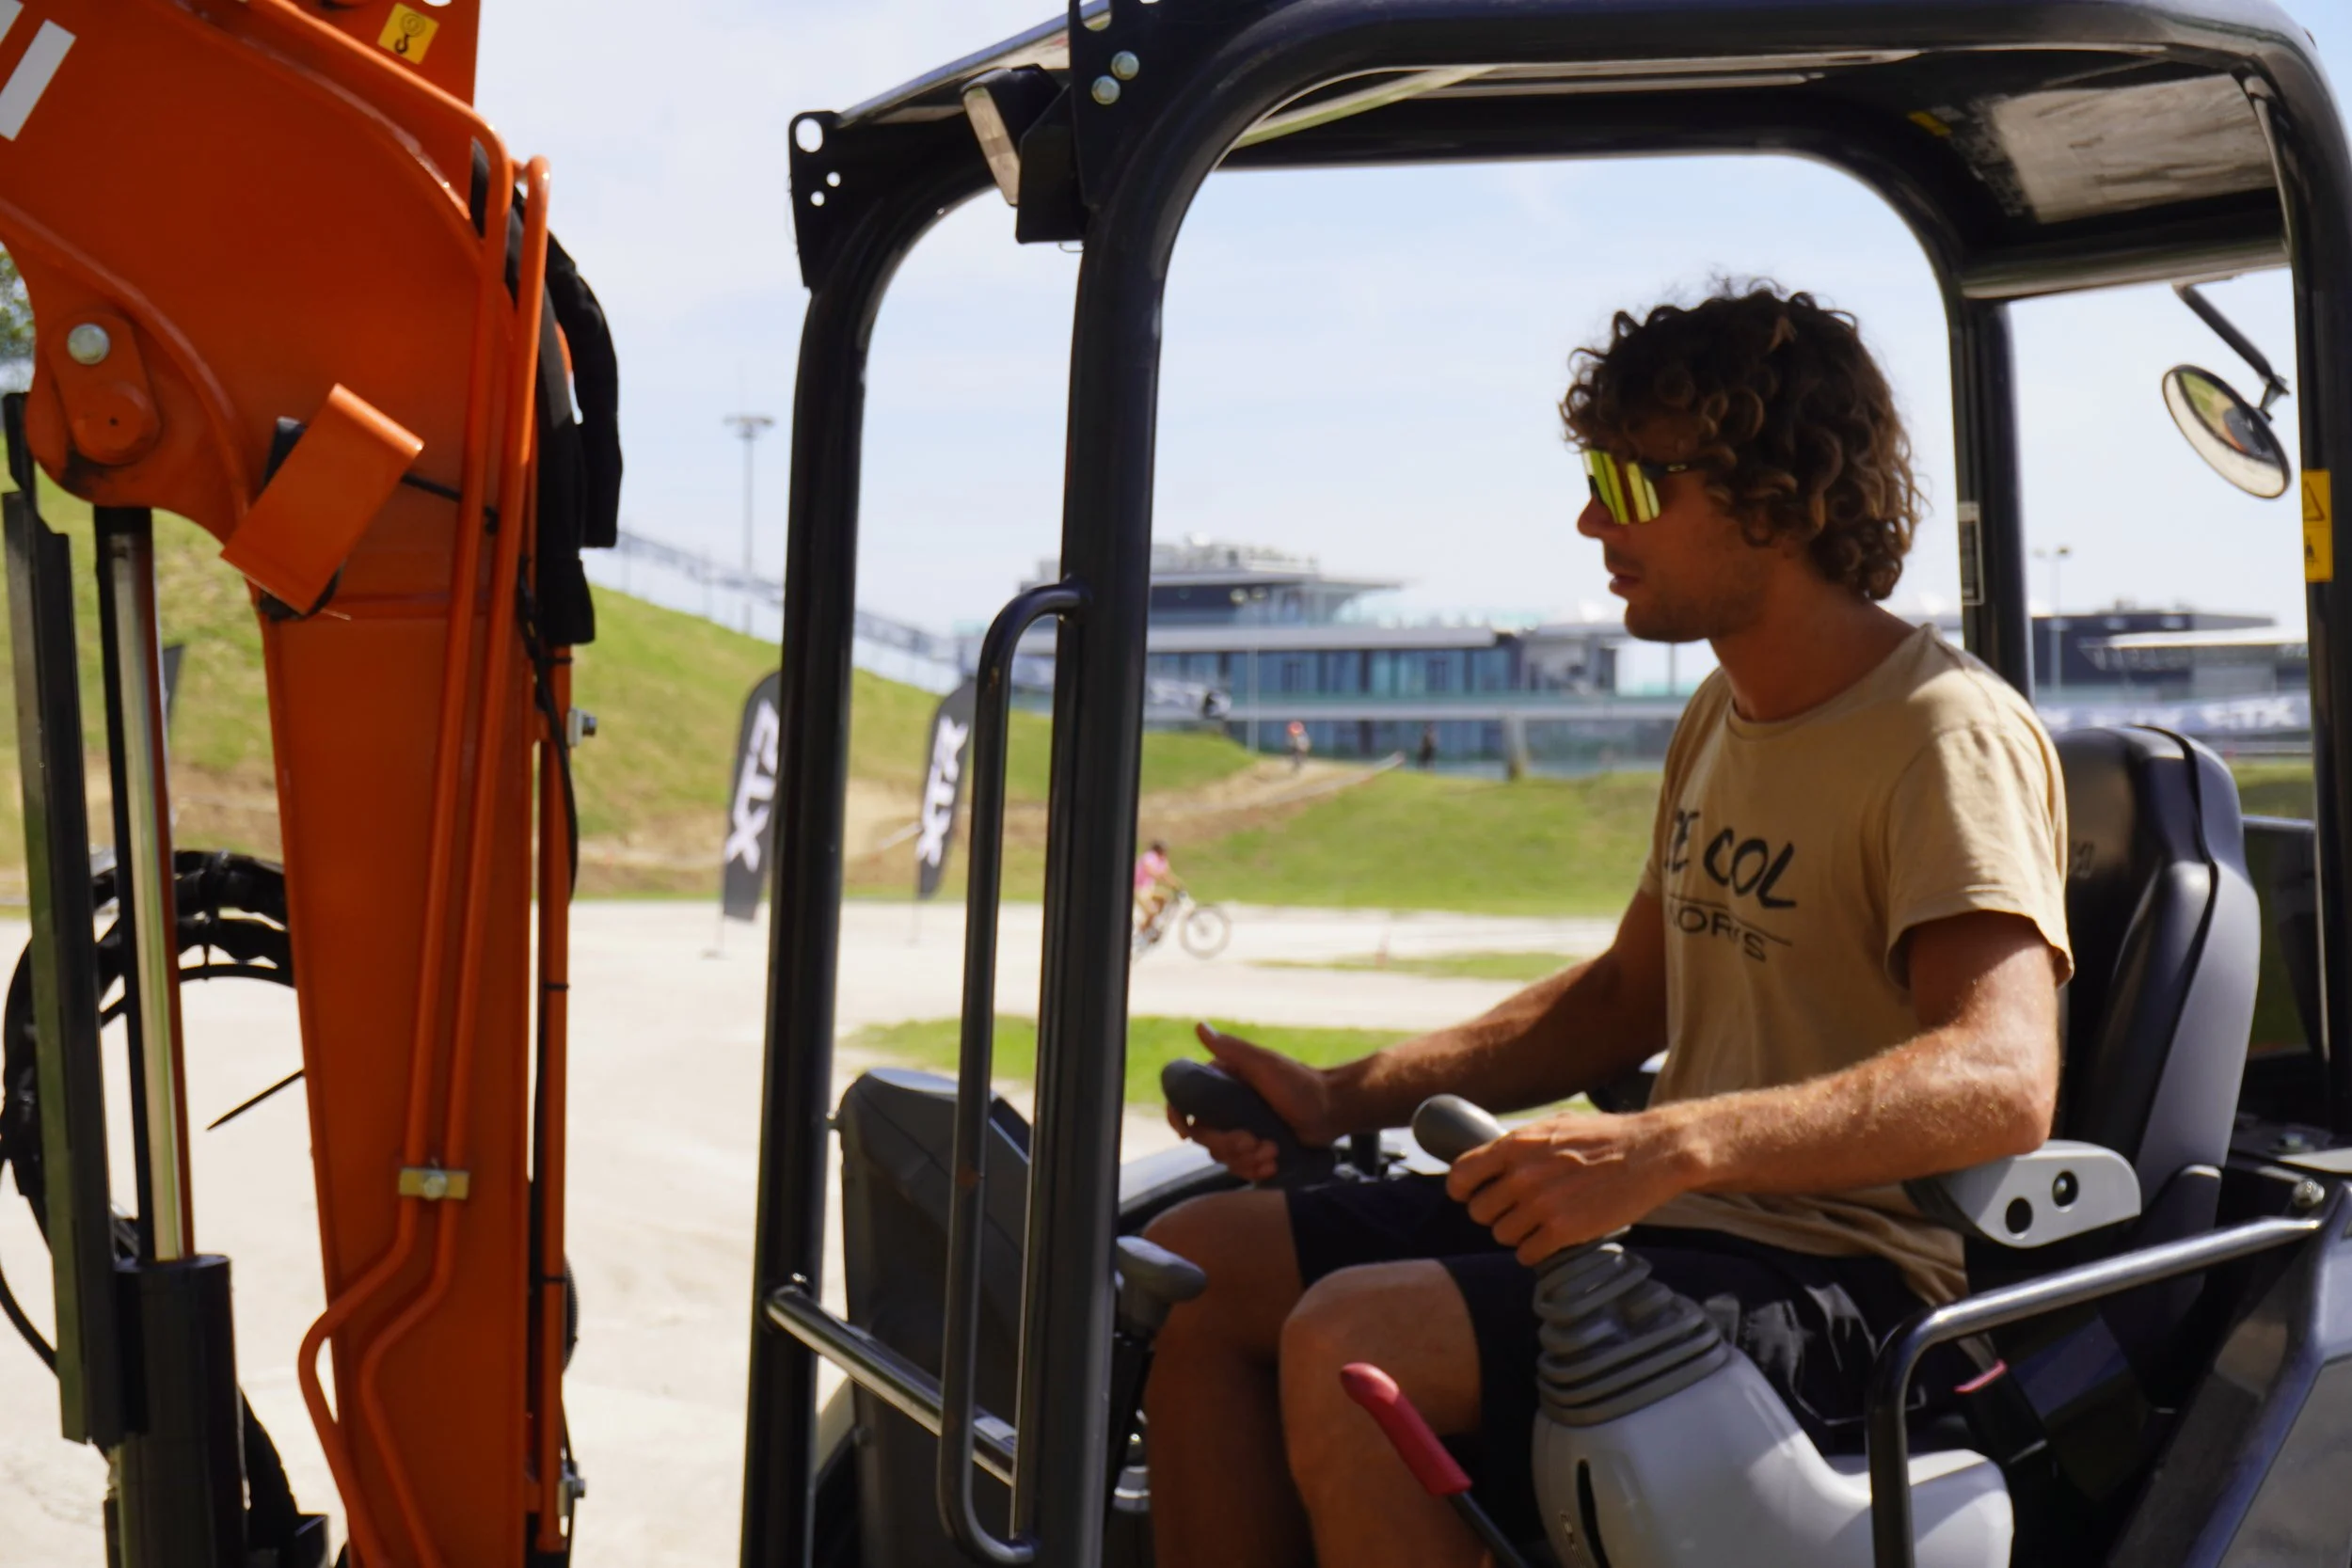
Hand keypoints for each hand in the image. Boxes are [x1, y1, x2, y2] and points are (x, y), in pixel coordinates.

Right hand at [1165, 1023, 1337, 1182]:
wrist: (1333, 1109)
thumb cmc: (1301, 1083)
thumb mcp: (1264, 1065)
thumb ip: (1231, 1049)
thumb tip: (1199, 1027)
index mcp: (1221, 1084)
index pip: (1184, 1102)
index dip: (1178, 1118)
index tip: (1187, 1133)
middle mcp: (1226, 1107)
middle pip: (1204, 1137)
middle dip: (1227, 1144)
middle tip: (1254, 1141)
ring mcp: (1240, 1129)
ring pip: (1222, 1156)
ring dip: (1246, 1159)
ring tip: (1273, 1151)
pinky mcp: (1255, 1148)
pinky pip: (1241, 1167)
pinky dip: (1255, 1170)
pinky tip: (1273, 1165)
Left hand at [1444, 1110, 1694, 1265]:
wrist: (1650, 1153)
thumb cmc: (1605, 1138)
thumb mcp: (1553, 1126)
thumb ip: (1520, 1144)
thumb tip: (1492, 1158)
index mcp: (1515, 1145)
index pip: (1460, 1175)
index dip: (1461, 1190)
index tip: (1469, 1196)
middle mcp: (1521, 1175)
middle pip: (1479, 1211)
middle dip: (1495, 1214)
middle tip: (1517, 1211)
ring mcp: (1540, 1204)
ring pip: (1502, 1235)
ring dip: (1517, 1234)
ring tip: (1539, 1224)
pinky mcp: (1562, 1230)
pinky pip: (1526, 1254)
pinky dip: (1534, 1252)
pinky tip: (1550, 1240)